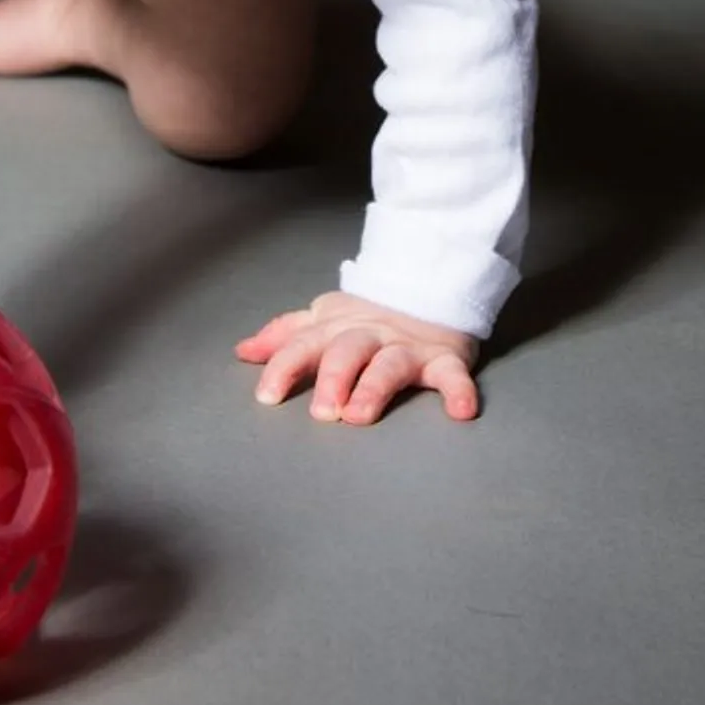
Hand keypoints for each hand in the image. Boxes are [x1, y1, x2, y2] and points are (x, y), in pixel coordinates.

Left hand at [235, 292, 478, 424]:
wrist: (428, 289)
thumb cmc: (366, 315)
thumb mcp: (322, 319)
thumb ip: (285, 335)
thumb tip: (243, 351)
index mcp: (335, 328)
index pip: (303, 344)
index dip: (284, 368)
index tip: (267, 397)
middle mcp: (369, 336)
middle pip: (346, 352)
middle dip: (332, 379)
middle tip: (322, 412)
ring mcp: (407, 347)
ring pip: (389, 365)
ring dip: (374, 388)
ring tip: (360, 415)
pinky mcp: (445, 359)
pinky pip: (453, 375)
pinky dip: (459, 391)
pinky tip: (460, 412)